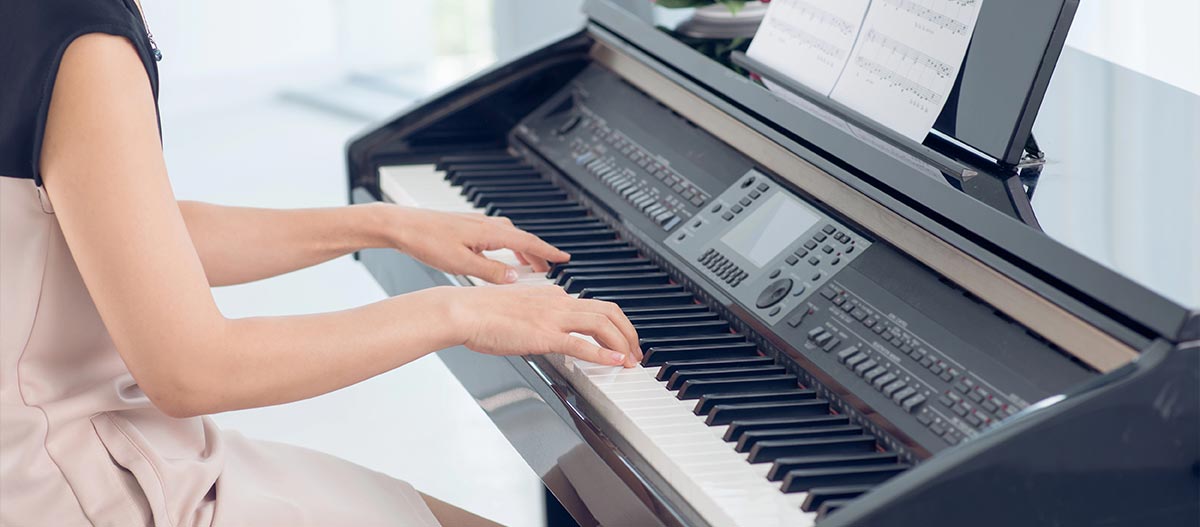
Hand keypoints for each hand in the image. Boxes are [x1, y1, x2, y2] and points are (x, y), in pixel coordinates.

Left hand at [384, 206, 568, 282]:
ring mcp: (477, 223)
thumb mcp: (461, 264)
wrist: (401, 225)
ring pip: (509, 238)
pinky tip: (498, 259)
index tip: (564, 258)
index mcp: (490, 232)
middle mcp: (487, 224)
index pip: (529, 243)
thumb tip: (514, 278)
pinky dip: (505, 249)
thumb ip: (490, 272)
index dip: (548, 252)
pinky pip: (496, 237)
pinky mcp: (467, 226)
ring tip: (528, 268)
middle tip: (549, 269)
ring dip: (521, 252)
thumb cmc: (426, 241)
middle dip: (538, 255)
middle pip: (522, 240)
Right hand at [440, 285, 642, 367]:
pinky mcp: (543, 334)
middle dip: (628, 332)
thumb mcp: (516, 307)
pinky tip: (614, 362)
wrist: (462, 310)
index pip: (593, 305)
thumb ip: (535, 314)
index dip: (614, 323)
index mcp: (551, 295)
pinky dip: (603, 354)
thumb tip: (544, 327)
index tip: (620, 339)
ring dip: (622, 342)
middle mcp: (557, 302)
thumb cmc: (479, 312)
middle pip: (608, 311)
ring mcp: (552, 317)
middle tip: (635, 351)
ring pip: (602, 323)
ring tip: (630, 360)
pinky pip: (581, 343)